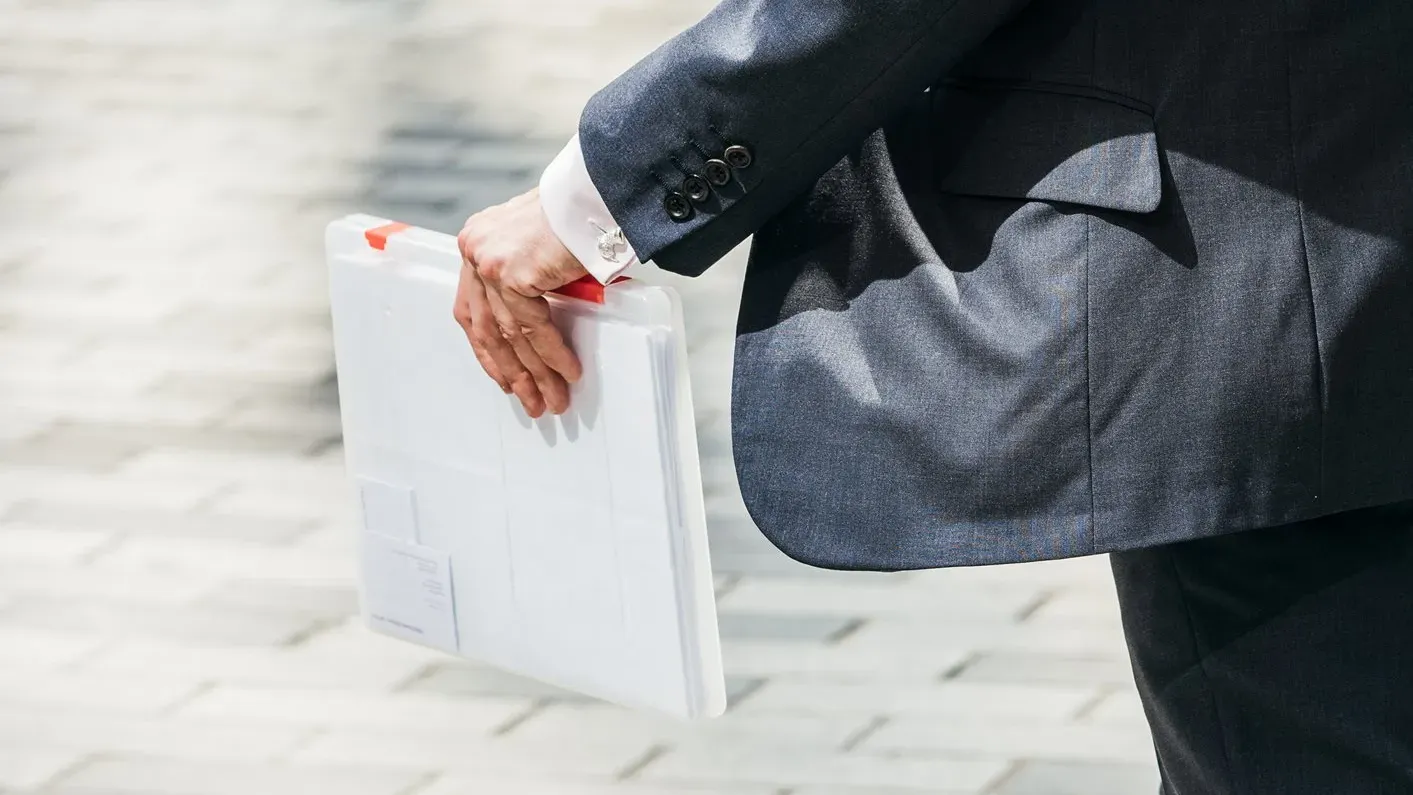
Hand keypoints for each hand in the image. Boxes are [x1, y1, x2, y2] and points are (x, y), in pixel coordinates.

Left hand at [454, 188, 589, 417]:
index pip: (472, 309)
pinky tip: (567, 372)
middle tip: (529, 401)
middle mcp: (475, 250)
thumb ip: (528, 277)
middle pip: (486, 328)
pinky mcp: (510, 272)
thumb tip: (538, 328)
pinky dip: (552, 354)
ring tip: (553, 399)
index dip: (487, 350)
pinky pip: (533, 328)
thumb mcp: (541, 247)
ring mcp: (488, 261)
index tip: (504, 378)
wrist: (601, 192)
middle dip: (510, 370)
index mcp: (478, 242)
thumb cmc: (582, 215)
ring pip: (510, 334)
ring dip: (535, 373)